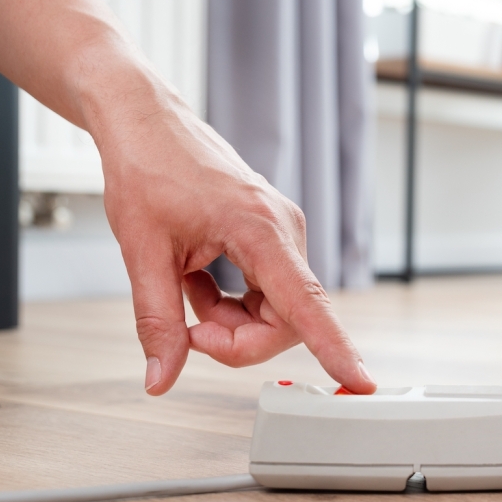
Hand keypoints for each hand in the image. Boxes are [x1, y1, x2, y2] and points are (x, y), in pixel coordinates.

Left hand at [93, 77, 375, 395]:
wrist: (146, 122)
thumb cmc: (147, 169)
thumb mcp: (141, 251)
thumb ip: (157, 320)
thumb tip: (161, 377)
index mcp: (260, 230)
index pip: (305, 302)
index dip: (334, 345)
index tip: (360, 379)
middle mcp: (284, 230)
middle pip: (288, 319)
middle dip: (240, 340)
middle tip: (189, 332)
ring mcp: (282, 232)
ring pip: (276, 309)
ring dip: (231, 321)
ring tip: (185, 292)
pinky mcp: (272, 236)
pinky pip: (267, 291)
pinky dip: (232, 302)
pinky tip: (198, 280)